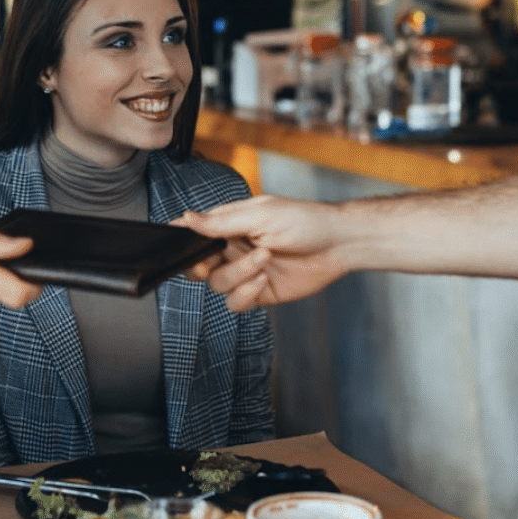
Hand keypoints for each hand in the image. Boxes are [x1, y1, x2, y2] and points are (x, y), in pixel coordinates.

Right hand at [175, 196, 351, 311]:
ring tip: (264, 260)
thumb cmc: (305, 221)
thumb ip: (221, 221)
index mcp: (230, 224)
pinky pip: (236, 302)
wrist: (338, 244)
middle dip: (201, 266)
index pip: (195, 234)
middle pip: (198, 265)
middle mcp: (233, 248)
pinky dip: (245, 294)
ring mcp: (245, 271)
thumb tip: (186, 217)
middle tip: (214, 261)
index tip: (178, 245)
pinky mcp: (259, 292)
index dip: (183, 241)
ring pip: (218, 284)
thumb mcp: (261, 215)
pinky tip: (262, 281)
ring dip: (238, 273)